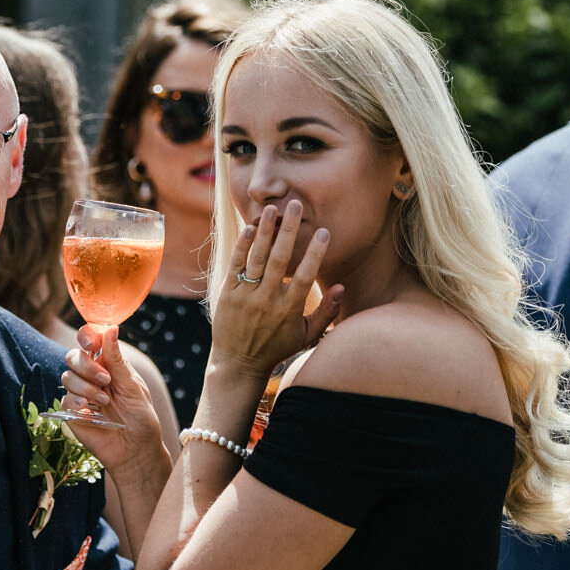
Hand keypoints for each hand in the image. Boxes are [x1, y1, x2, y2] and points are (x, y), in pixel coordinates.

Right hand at [61, 325, 165, 472]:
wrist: (136, 450)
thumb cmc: (140, 417)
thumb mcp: (133, 386)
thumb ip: (117, 360)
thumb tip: (111, 329)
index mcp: (108, 365)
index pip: (91, 341)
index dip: (87, 336)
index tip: (91, 342)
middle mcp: (91, 376)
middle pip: (74, 356)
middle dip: (86, 365)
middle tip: (106, 380)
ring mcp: (80, 394)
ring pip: (67, 376)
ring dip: (85, 386)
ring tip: (105, 401)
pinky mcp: (72, 413)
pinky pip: (64, 398)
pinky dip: (76, 400)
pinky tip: (88, 409)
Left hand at [210, 200, 343, 381]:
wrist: (238, 364)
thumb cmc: (277, 347)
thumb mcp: (307, 335)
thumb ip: (327, 312)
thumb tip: (342, 287)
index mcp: (289, 310)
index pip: (305, 277)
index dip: (314, 254)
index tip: (323, 232)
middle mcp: (267, 301)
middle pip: (279, 260)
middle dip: (288, 231)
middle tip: (295, 205)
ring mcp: (245, 297)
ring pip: (257, 258)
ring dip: (265, 231)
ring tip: (271, 209)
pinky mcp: (228, 294)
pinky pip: (236, 265)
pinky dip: (243, 246)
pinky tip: (251, 227)